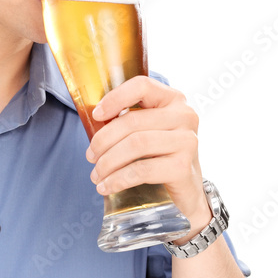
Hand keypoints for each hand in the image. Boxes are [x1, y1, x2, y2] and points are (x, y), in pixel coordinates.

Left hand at [85, 76, 212, 232]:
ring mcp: (187, 141)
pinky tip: (107, 186)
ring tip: (96, 175)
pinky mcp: (183, 167)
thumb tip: (93, 120)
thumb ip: (128, 120)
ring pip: (136, 145)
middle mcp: (184, 116)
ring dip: (108, 162)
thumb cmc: (161, 156)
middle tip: (90, 156)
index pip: (142, 86)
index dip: (115, 98)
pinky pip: (142, 170)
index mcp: (173, 99)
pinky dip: (118, 179)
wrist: (187, 191)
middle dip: (103, 140)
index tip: (96, 116)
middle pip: (132, 121)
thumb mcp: (148, 131)